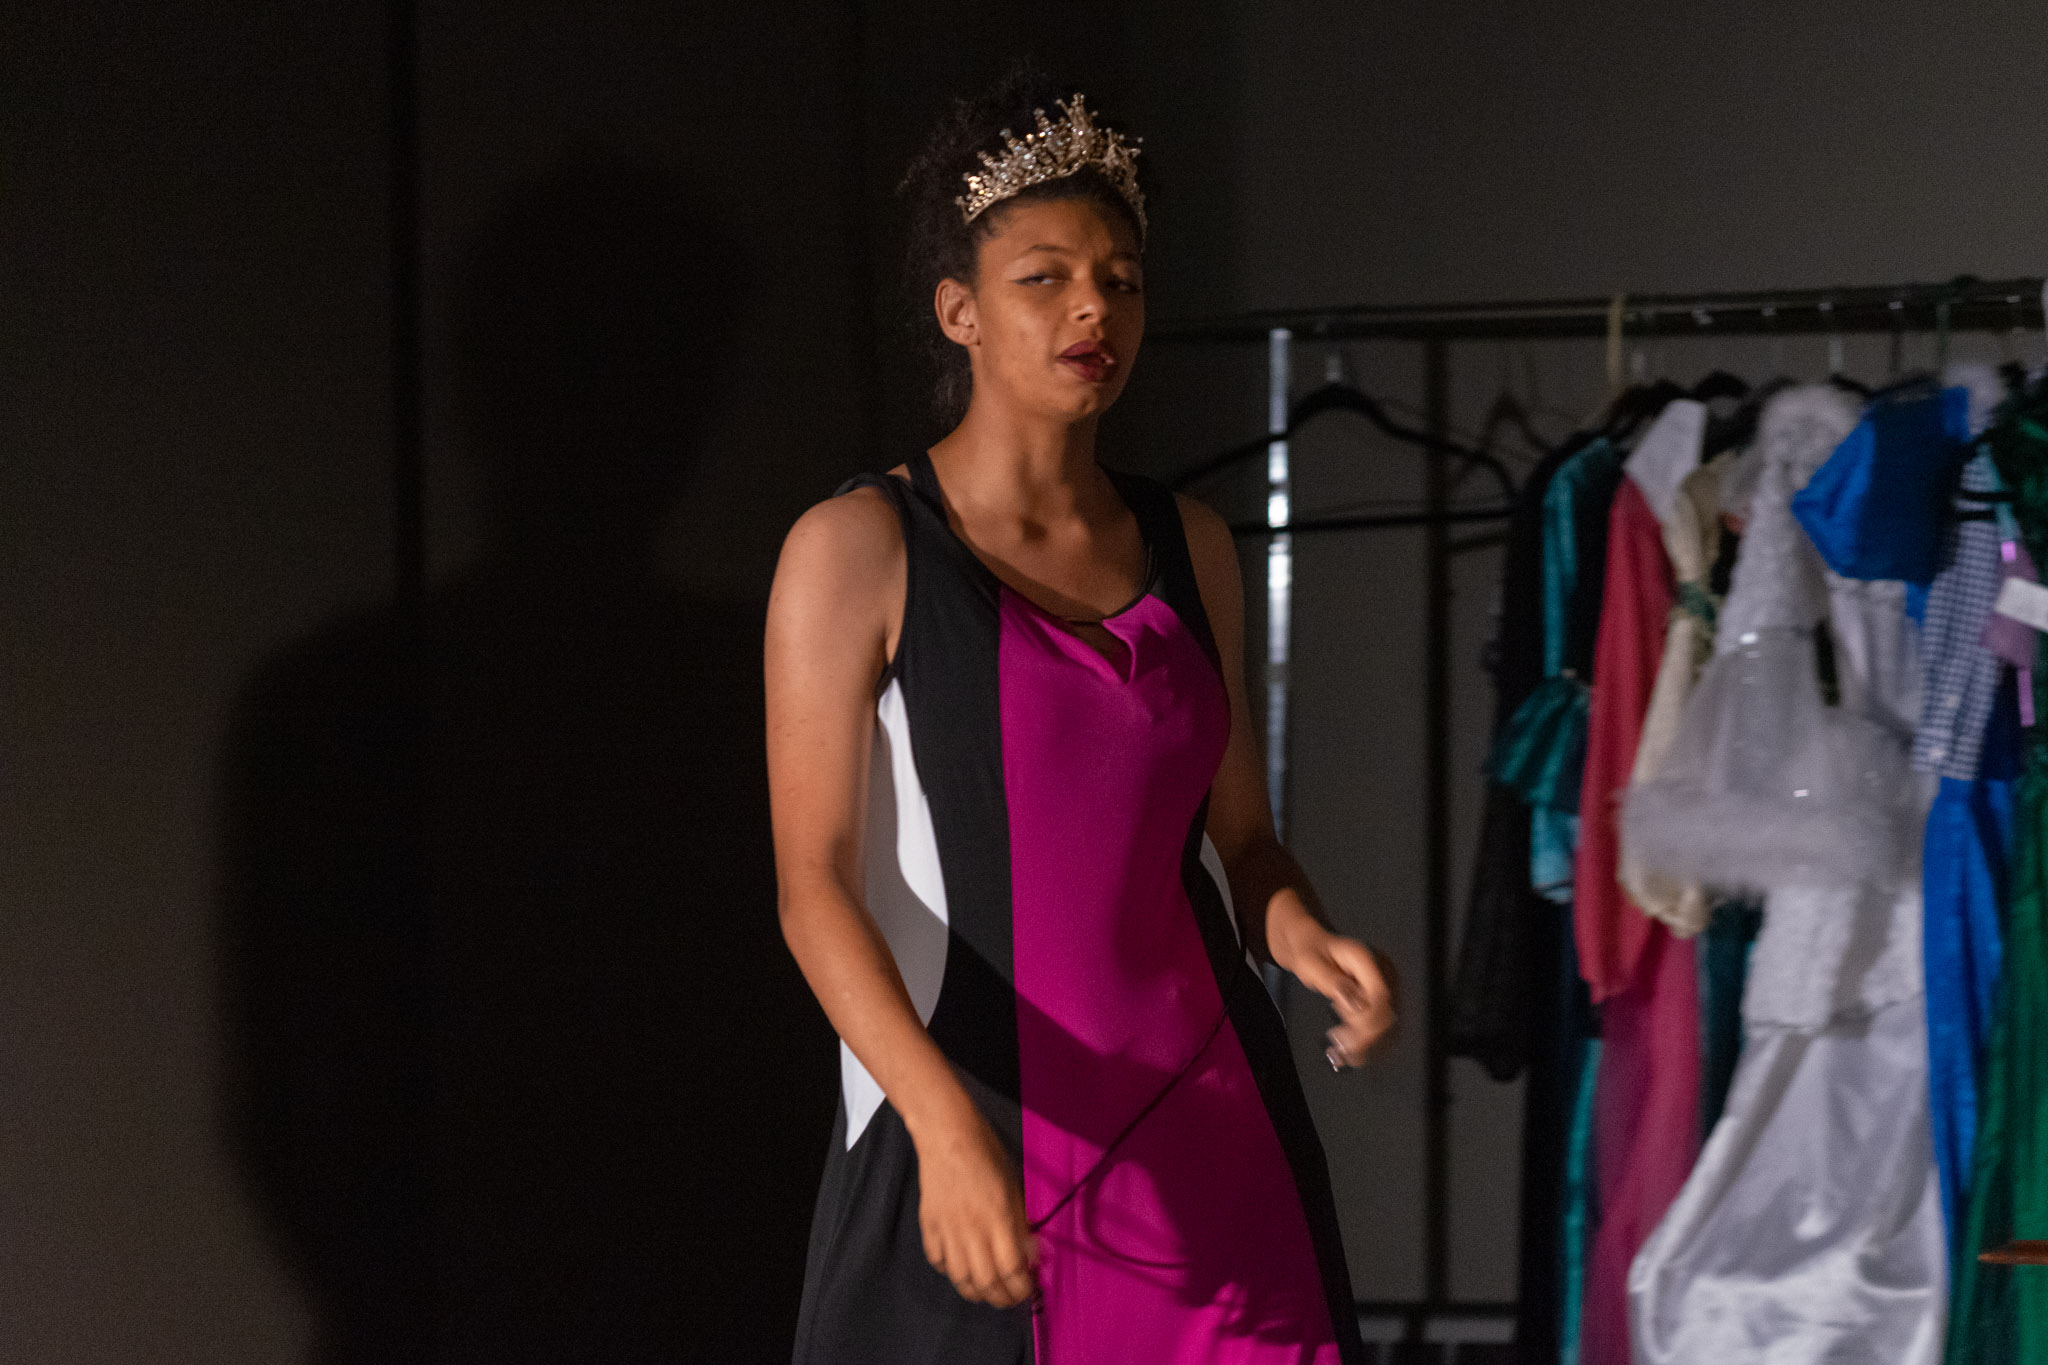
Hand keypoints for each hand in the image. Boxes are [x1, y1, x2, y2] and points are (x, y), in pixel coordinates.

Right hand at [910, 1098, 1038, 1307]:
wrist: (947, 1135)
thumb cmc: (987, 1153)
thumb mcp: (1014, 1184)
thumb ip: (1021, 1221)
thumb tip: (1031, 1252)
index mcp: (998, 1218)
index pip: (1011, 1269)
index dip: (1021, 1287)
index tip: (1027, 1290)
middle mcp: (972, 1230)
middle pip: (986, 1281)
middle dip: (1001, 1298)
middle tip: (1009, 1298)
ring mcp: (947, 1230)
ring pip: (960, 1278)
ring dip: (975, 1291)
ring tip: (986, 1291)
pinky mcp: (928, 1226)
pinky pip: (937, 1260)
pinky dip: (949, 1271)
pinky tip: (959, 1268)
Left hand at [1279, 927, 1397, 1069]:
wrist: (1306, 946)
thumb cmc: (1307, 950)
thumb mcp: (1311, 964)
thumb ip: (1332, 982)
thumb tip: (1356, 1005)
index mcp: (1363, 960)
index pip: (1380, 994)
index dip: (1368, 1016)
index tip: (1347, 1028)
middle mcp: (1373, 974)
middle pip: (1382, 1011)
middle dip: (1363, 1032)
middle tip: (1337, 1041)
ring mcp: (1371, 988)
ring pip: (1378, 1022)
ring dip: (1360, 1039)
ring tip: (1337, 1047)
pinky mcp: (1367, 1000)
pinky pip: (1369, 1023)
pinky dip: (1357, 1038)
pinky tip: (1343, 1048)